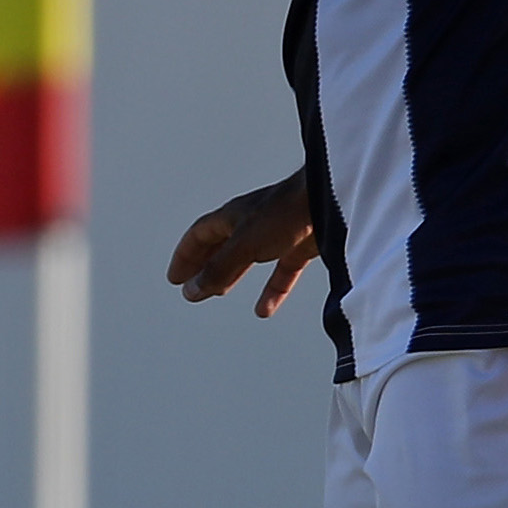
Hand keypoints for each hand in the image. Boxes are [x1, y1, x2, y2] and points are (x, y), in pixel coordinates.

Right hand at [167, 172, 315, 314]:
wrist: (332, 199)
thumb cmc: (286, 211)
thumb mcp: (244, 244)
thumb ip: (218, 269)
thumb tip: (191, 290)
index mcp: (232, 216)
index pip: (199, 236)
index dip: (185, 257)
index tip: (175, 277)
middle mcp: (251, 223)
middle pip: (220, 247)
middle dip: (204, 267)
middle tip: (191, 287)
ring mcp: (277, 234)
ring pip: (248, 260)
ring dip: (232, 277)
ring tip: (220, 293)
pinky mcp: (299, 245)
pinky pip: (281, 272)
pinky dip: (271, 289)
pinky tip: (266, 308)